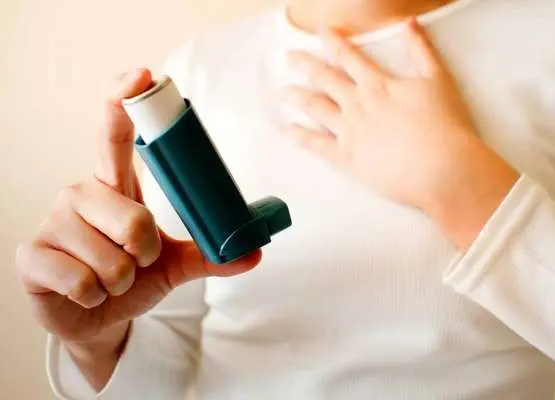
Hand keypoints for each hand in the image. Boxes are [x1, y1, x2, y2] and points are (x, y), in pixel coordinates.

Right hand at [15, 69, 260, 387]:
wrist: (96, 315)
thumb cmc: (131, 276)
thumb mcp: (173, 263)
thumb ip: (209, 255)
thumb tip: (253, 252)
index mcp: (115, 185)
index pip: (115, 134)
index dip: (125, 100)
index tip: (144, 76)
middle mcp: (80, 194)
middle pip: (133, 218)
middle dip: (145, 253)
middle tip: (136, 261)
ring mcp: (53, 222)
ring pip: (111, 259)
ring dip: (122, 281)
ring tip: (109, 280)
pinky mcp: (32, 256)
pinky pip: (84, 282)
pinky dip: (96, 297)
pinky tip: (86, 293)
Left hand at [283, 18, 518, 248]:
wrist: (443, 168)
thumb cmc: (446, 125)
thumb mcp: (438, 79)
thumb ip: (421, 50)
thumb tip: (409, 22)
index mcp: (377, 85)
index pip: (349, 57)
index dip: (333, 41)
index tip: (320, 31)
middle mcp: (358, 104)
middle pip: (325, 78)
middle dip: (305, 64)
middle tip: (290, 56)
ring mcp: (349, 132)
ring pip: (316, 108)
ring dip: (299, 97)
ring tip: (286, 92)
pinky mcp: (347, 159)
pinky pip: (317, 145)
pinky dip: (300, 137)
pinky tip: (288, 130)